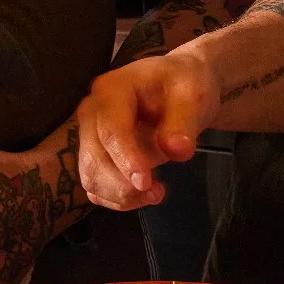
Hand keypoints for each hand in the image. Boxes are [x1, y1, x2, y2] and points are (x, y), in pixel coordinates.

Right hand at [74, 52, 218, 210]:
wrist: (179, 86)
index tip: (146, 183)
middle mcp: (92, 111)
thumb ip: (184, 122)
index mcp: (111, 89)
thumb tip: (176, 150)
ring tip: (156, 194)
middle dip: (121, 183)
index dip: (125, 158)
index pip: (110, 129)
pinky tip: (144, 194)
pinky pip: (96, 186)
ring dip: (120, 194)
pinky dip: (117, 198)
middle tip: (157, 193)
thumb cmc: (183, 85)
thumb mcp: (193, 95)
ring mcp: (90, 134)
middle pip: (94, 156)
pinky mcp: (95, 155)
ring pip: (90, 176)